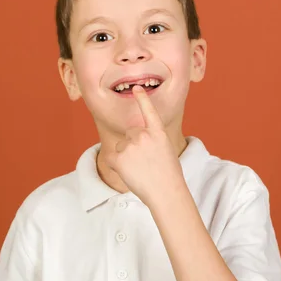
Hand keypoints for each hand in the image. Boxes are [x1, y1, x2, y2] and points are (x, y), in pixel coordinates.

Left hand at [104, 85, 185, 207]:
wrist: (166, 192)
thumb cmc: (169, 176)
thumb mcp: (166, 151)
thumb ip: (153, 142)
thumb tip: (137, 144)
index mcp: (158, 133)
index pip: (149, 111)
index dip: (142, 99)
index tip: (137, 87)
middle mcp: (143, 135)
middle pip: (130, 134)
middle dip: (133, 145)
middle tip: (145, 163)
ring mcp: (130, 146)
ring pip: (121, 146)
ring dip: (126, 156)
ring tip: (139, 170)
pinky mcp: (119, 158)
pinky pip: (111, 157)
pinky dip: (116, 165)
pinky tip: (127, 173)